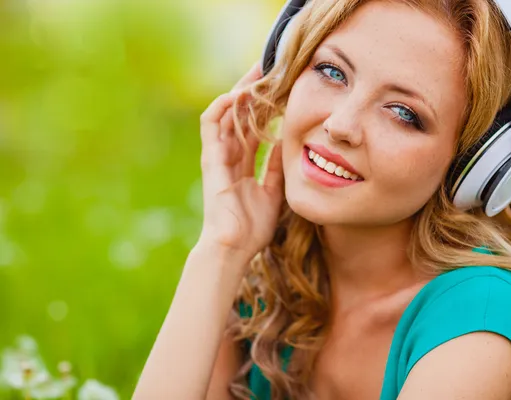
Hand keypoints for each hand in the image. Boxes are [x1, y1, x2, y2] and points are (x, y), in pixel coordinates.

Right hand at [198, 62, 283, 262]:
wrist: (234, 247)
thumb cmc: (252, 226)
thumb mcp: (273, 191)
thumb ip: (275, 168)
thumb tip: (285, 145)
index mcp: (242, 164)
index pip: (253, 126)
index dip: (264, 107)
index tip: (280, 88)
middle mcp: (228, 156)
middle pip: (239, 115)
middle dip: (252, 91)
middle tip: (269, 67)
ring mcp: (217, 157)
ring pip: (225, 115)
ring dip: (238, 93)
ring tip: (256, 73)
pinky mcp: (210, 160)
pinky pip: (211, 127)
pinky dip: (222, 108)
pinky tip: (236, 95)